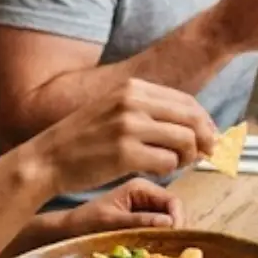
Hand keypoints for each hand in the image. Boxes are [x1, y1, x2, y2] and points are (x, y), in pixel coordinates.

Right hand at [23, 79, 212, 197]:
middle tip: (204, 155)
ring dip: (187, 157)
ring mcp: (128, 126)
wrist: (47, 159)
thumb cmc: (83, 140)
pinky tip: (156, 170)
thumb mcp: (115, 109)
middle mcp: (132, 101)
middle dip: (205, 139)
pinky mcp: (125, 153)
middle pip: (192, 119)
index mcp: (132, 87)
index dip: (205, 122)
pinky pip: (167, 162)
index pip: (186, 101)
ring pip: (184, 140)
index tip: (210, 137)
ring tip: (176, 164)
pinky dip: (169, 169)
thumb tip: (193, 125)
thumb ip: (149, 110)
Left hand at [56, 177, 185, 236]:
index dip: (177, 219)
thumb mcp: (113, 222)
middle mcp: (146, 194)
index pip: (172, 201)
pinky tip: (153, 249)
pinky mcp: (140, 219)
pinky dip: (158, 238)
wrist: (68, 230)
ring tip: (162, 250)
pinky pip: (157, 228)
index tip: (174, 238)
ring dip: (166, 235)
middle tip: (170, 248)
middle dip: (174, 228)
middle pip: (173, 211)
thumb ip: (140, 221)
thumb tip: (169, 223)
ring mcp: (144, 207)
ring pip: (167, 221)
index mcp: (140, 188)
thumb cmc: (86, 223)